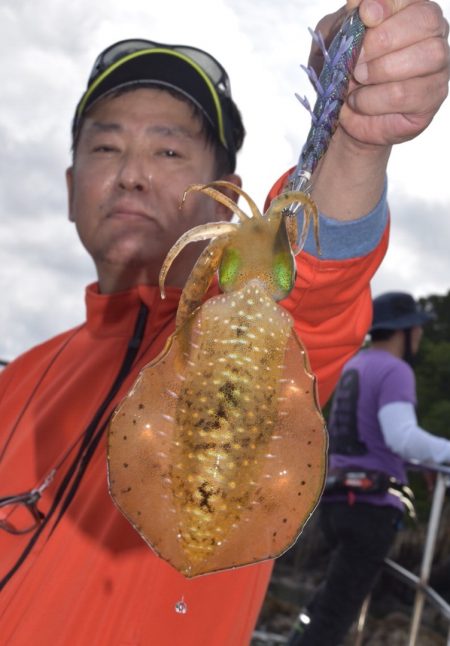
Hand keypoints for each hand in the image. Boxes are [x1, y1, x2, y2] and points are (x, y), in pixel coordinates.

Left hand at [310, 0, 449, 146]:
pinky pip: (404, 94)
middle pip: (425, 22)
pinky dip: (374, 99)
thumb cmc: (344, 71)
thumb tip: (360, 3)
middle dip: (382, 40)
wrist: (341, 114)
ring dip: (379, 71)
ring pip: (422, 58)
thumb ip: (348, 20)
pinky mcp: (430, 98)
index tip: (365, 15)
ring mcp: (437, 66)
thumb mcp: (335, 40)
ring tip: (357, 81)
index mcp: (410, 10)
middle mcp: (432, 33)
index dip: (388, 3)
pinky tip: (360, 101)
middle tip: (356, 59)